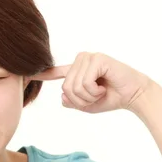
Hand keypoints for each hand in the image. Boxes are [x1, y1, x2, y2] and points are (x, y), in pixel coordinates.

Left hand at [31, 52, 153, 113]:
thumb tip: (62, 97)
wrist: (134, 96)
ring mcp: (88, 57)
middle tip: (97, 96)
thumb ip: (73, 101)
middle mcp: (80, 59)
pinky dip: (94, 91)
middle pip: (65, 87)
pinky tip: (104, 86)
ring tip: (101, 91)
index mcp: (76, 68)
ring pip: (74, 87)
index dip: (42, 74)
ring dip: (89, 96)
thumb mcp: (87, 104)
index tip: (28, 75)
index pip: (56, 72)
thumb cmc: (111, 98)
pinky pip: (84, 83)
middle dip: (81, 100)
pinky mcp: (97, 59)